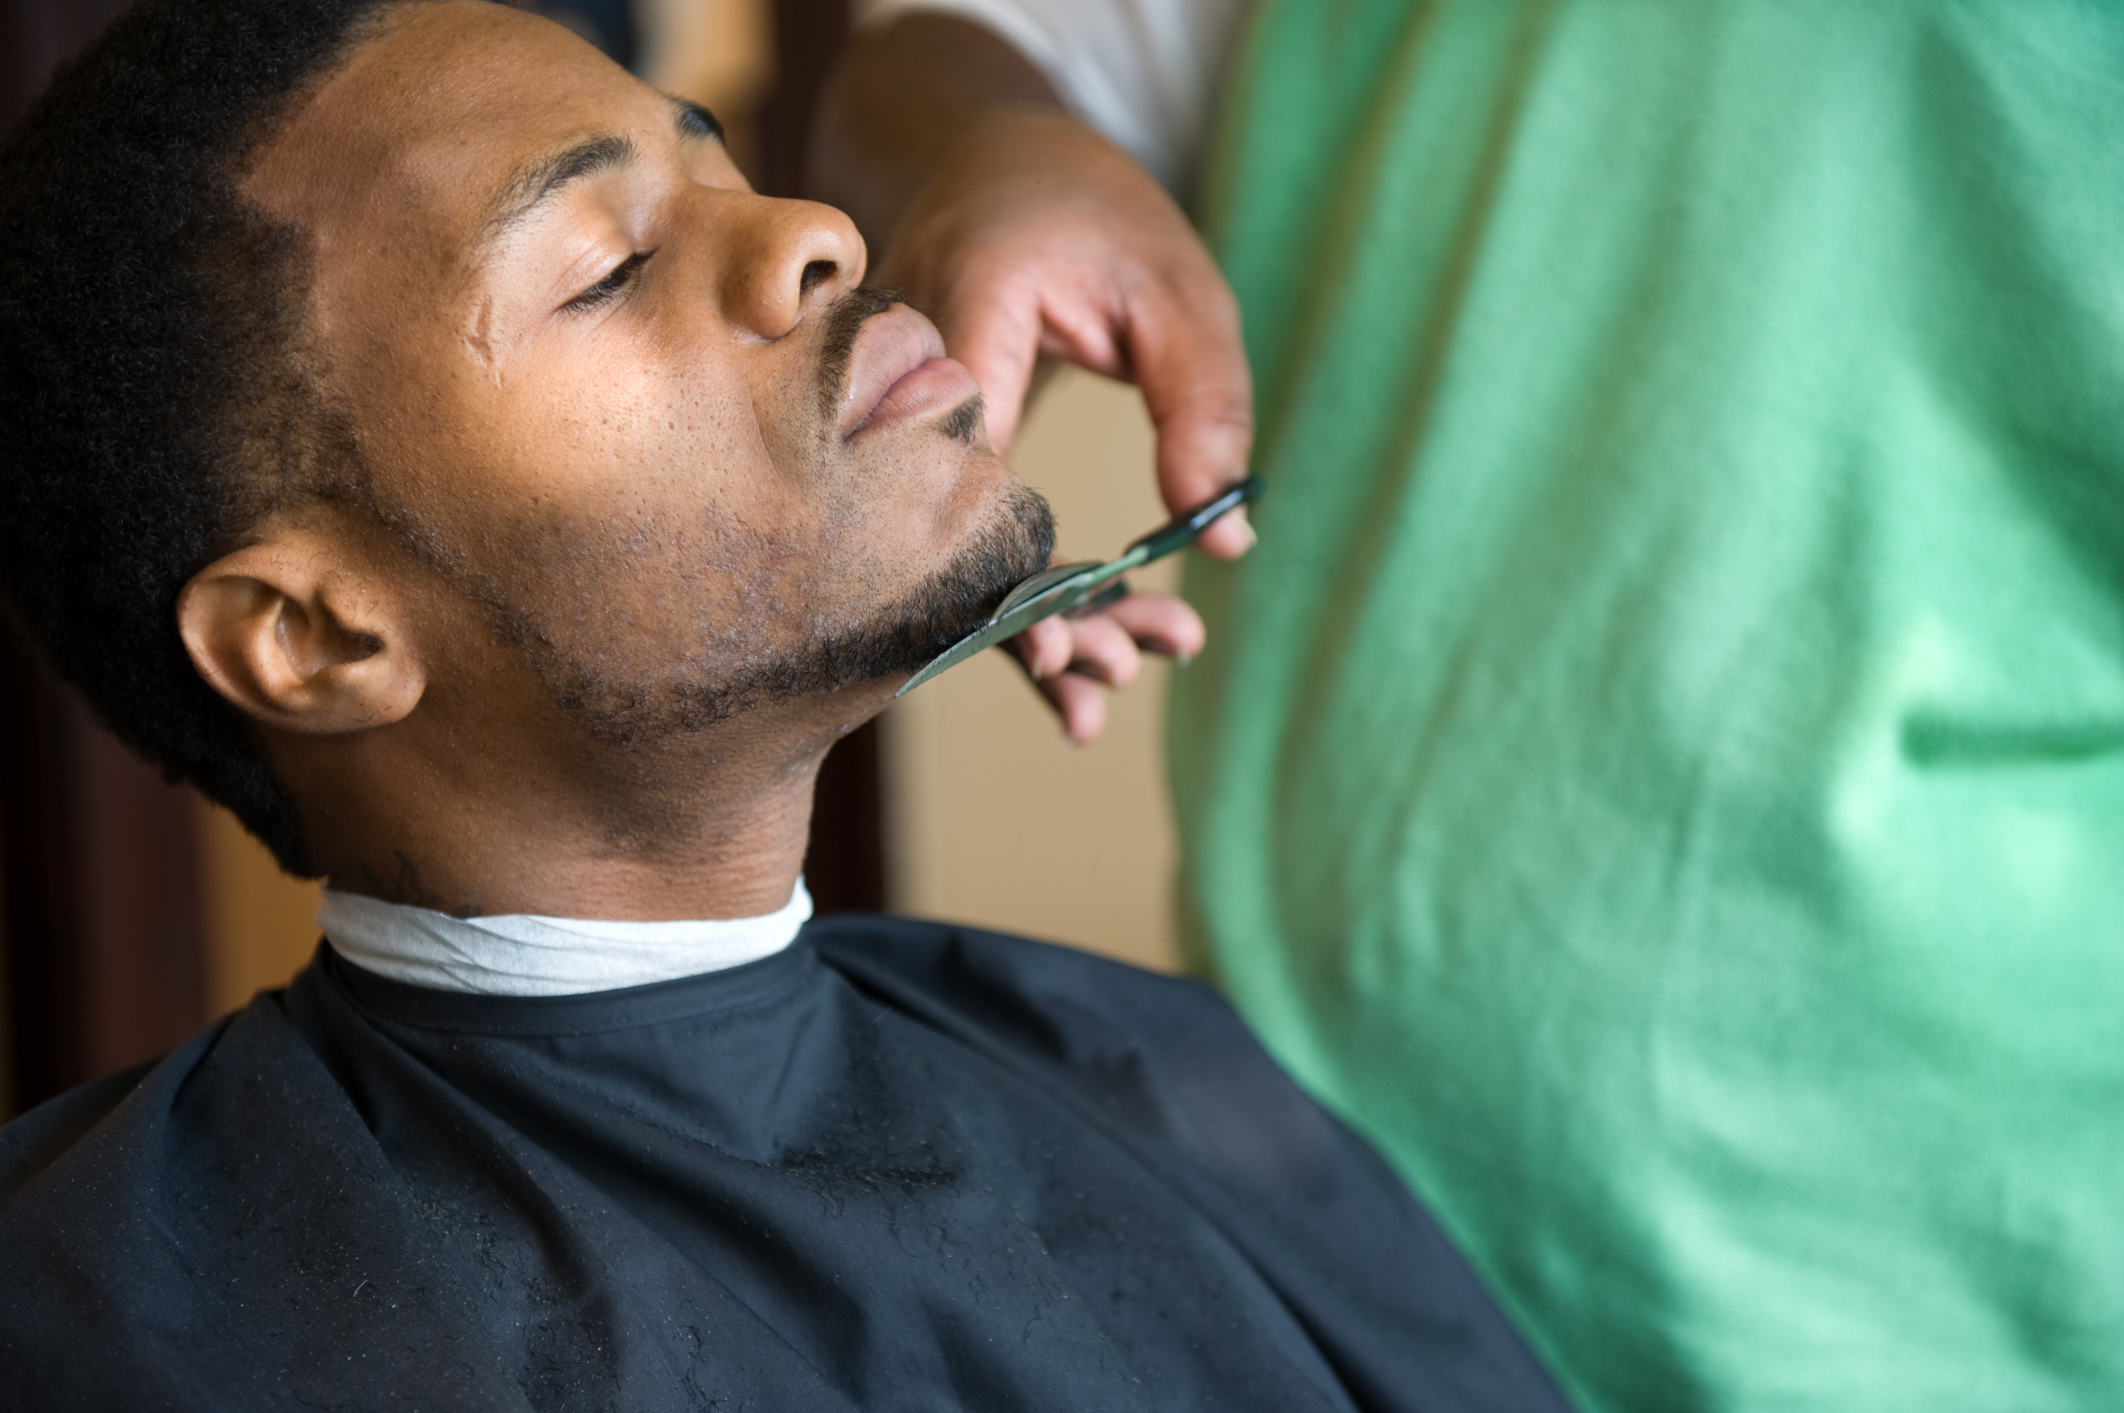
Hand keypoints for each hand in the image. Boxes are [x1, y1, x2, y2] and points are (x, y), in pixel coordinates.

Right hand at [810, 16, 1252, 741]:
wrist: (994, 157)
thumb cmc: (1093, 213)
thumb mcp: (1180, 292)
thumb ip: (1205, 405)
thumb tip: (1227, 538)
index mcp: (962, 309)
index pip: (972, 468)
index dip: (1009, 575)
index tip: (1061, 653)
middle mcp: (899, 370)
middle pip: (946, 528)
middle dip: (1025, 623)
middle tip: (1118, 680)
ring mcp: (886, 412)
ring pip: (945, 544)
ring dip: (1021, 623)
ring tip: (1101, 697)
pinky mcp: (905, 444)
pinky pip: (950, 527)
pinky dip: (1010, 589)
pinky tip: (1059, 659)